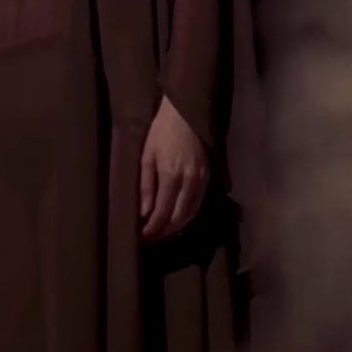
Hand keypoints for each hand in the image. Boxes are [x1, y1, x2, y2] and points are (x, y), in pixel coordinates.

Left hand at [139, 97, 207, 242]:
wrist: (184, 112)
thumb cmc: (160, 132)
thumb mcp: (146, 156)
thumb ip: (145, 186)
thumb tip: (144, 213)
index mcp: (171, 176)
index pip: (162, 213)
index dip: (152, 229)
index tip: (142, 238)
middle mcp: (189, 181)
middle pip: (179, 218)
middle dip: (164, 232)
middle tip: (152, 239)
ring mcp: (202, 179)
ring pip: (192, 213)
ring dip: (178, 227)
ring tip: (164, 232)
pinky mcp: (209, 175)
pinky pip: (200, 203)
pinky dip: (189, 215)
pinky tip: (179, 218)